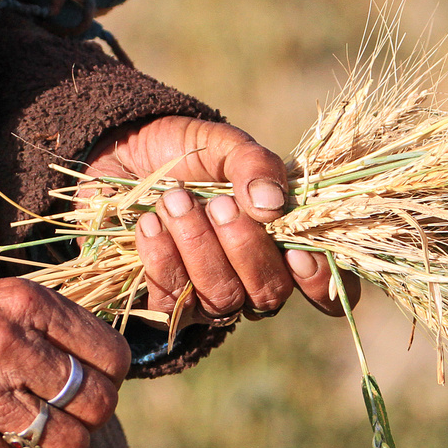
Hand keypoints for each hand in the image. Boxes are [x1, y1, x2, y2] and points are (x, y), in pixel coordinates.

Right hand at [0, 273, 131, 447]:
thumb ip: (42, 324)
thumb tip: (96, 364)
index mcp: (26, 304)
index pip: (110, 356)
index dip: (108, 377)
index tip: (91, 383)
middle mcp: (9, 345)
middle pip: (97, 405)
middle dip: (88, 418)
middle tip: (64, 416)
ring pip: (64, 446)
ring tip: (31, 437)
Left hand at [86, 116, 359, 321]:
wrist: (121, 152)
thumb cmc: (186, 152)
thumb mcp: (224, 145)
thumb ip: (255, 166)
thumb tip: (272, 206)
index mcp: (285, 242)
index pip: (327, 289)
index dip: (320, 283)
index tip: (297, 253)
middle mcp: (253, 279)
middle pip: (269, 294)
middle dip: (244, 249)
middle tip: (217, 203)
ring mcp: (209, 296)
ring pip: (222, 298)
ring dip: (198, 247)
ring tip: (175, 200)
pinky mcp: (164, 300)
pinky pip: (172, 302)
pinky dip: (162, 259)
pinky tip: (149, 224)